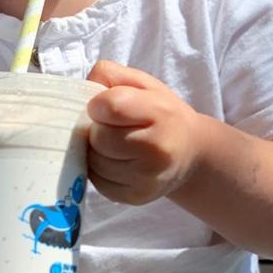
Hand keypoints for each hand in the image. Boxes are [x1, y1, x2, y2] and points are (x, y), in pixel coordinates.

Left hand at [86, 60, 202, 205]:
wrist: (190, 152)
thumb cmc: (160, 112)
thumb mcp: (142, 82)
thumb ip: (110, 74)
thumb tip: (81, 90)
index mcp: (160, 114)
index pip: (110, 106)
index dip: (99, 104)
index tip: (104, 106)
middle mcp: (157, 151)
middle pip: (99, 138)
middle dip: (98, 129)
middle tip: (111, 126)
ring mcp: (146, 179)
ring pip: (94, 162)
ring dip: (96, 150)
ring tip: (114, 143)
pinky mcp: (134, 198)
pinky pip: (96, 181)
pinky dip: (99, 169)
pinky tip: (115, 160)